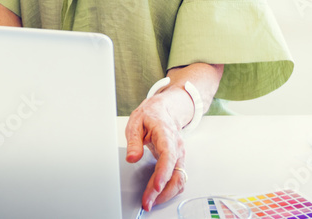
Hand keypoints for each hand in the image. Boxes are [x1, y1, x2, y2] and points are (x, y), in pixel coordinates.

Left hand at [125, 90, 188, 211]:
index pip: (168, 156)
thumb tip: (132, 158)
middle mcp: (177, 148)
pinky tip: (158, 196)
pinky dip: (169, 190)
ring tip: (150, 202)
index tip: (156, 187)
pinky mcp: (178, 163)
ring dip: (166, 194)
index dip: (163, 173)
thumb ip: (134, 140)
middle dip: (162, 191)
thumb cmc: (151, 115)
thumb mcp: (136, 121)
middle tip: (147, 201)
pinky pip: (177, 180)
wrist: (164, 111)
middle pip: (175, 174)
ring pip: (179, 180)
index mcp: (166, 134)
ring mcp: (179, 156)